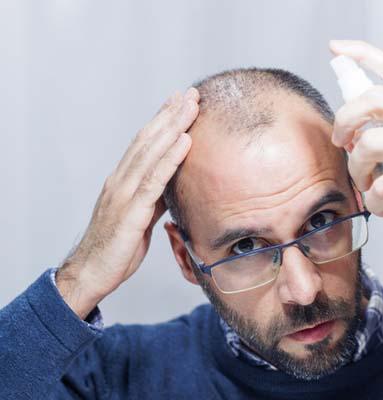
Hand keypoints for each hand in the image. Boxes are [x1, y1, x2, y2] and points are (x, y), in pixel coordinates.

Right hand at [56, 88, 198, 317]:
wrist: (91, 273)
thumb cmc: (116, 247)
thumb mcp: (140, 217)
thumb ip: (153, 197)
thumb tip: (172, 185)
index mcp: (122, 180)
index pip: (144, 143)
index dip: (162, 120)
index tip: (179, 101)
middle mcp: (120, 180)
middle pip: (148, 140)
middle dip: (171, 114)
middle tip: (190, 93)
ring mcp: (123, 194)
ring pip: (151, 152)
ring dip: (173, 127)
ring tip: (191, 106)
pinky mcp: (130, 212)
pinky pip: (154, 180)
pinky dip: (170, 159)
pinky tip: (185, 142)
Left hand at [329, 39, 382, 268]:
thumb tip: (356, 138)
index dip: (361, 54)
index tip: (336, 48)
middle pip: (371, 99)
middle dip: (343, 120)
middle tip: (340, 141)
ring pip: (368, 145)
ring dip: (357, 170)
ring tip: (366, 185)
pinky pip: (381, 187)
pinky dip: (375, 202)